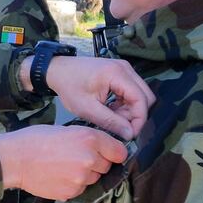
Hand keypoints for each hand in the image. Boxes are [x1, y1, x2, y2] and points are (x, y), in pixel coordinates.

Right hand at [0, 125, 126, 200]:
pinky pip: (81, 189)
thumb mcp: (64, 130)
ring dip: (85, 175)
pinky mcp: (72, 192)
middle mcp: (90, 159)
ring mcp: (81, 178)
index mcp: (89, 139)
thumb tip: (100, 148)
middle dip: (96, 163)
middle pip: (107, 166)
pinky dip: (73, 184)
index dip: (113, 152)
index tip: (107, 153)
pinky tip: (58, 176)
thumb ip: (86, 139)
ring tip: (64, 167)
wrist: (14, 160)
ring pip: (94, 179)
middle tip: (76, 157)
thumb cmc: (35, 139)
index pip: (120, 152)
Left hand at [20, 55, 154, 139]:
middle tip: (119, 126)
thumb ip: (110, 121)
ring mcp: (123, 68)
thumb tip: (130, 134)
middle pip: (145, 96)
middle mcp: (125, 68)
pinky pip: (132, 90)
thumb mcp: (87, 108)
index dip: (139, 119)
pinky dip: (125, 103)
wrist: (57, 70)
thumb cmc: (69, 87)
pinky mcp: (120, 71)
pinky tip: (110, 110)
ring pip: (139, 94)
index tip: (130, 135)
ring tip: (111, 118)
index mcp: (117, 73)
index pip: (141, 99)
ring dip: (130, 110)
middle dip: (135, 115)